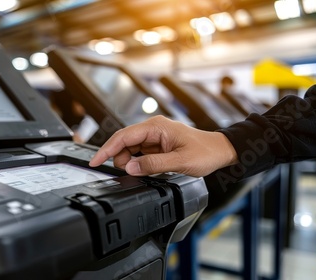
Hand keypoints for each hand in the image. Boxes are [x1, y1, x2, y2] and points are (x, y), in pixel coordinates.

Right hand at [89, 115, 237, 176]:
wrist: (220, 151)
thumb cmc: (205, 152)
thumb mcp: (179, 161)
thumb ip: (153, 165)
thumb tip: (130, 167)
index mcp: (156, 127)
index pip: (123, 136)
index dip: (107, 149)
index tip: (95, 161)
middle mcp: (152, 128)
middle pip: (124, 142)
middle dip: (118, 157)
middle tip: (124, 171)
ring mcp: (154, 136)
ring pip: (130, 148)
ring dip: (129, 161)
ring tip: (141, 171)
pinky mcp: (157, 144)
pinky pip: (140, 152)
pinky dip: (137, 162)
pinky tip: (144, 168)